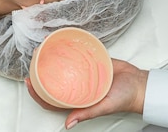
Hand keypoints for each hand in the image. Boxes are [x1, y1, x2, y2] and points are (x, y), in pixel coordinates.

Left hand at [25, 59, 148, 129]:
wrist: (139, 83)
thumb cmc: (124, 98)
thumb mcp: (104, 107)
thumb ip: (87, 113)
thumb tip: (68, 124)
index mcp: (77, 100)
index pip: (51, 99)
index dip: (37, 93)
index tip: (28, 82)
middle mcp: (78, 87)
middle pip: (53, 81)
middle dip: (40, 72)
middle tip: (33, 59)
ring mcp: (83, 74)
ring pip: (63, 66)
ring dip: (52, 59)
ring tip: (43, 49)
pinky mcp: (91, 61)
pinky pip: (77, 55)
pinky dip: (68, 49)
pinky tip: (61, 43)